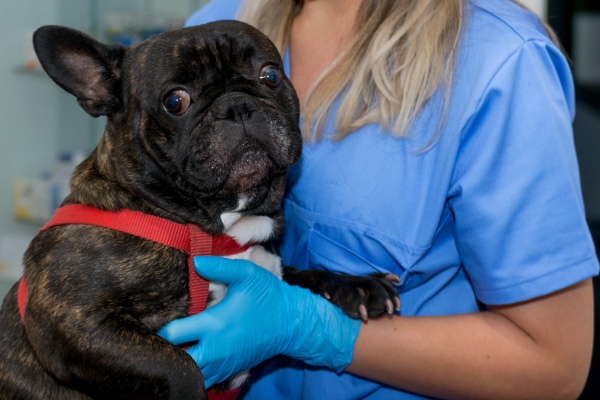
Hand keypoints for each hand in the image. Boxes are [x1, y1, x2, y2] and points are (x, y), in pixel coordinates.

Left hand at [158, 256, 360, 387]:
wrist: (292, 324)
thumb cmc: (268, 296)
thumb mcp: (246, 274)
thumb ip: (219, 267)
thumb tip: (194, 261)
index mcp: (214, 324)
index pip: (173, 334)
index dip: (159, 327)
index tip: (153, 318)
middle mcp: (215, 350)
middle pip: (175, 360)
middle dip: (163, 350)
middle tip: (157, 337)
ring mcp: (222, 364)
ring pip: (188, 373)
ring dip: (178, 361)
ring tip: (170, 347)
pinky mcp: (228, 371)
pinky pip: (202, 379)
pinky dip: (192, 370)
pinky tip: (190, 356)